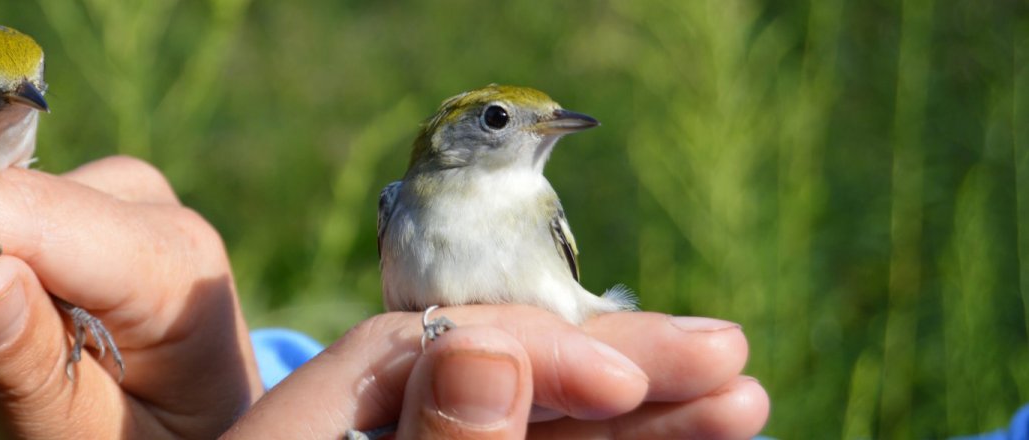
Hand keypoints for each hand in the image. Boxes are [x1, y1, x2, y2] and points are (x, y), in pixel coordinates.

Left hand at [225, 307, 768, 438]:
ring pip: (529, 436)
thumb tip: (487, 348)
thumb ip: (420, 439)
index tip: (633, 374)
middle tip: (733, 360)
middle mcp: (359, 435)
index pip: (435, 348)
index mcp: (309, 423)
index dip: (542, 349)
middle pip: (499, 384)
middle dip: (621, 374)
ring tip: (742, 405)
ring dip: (639, 425)